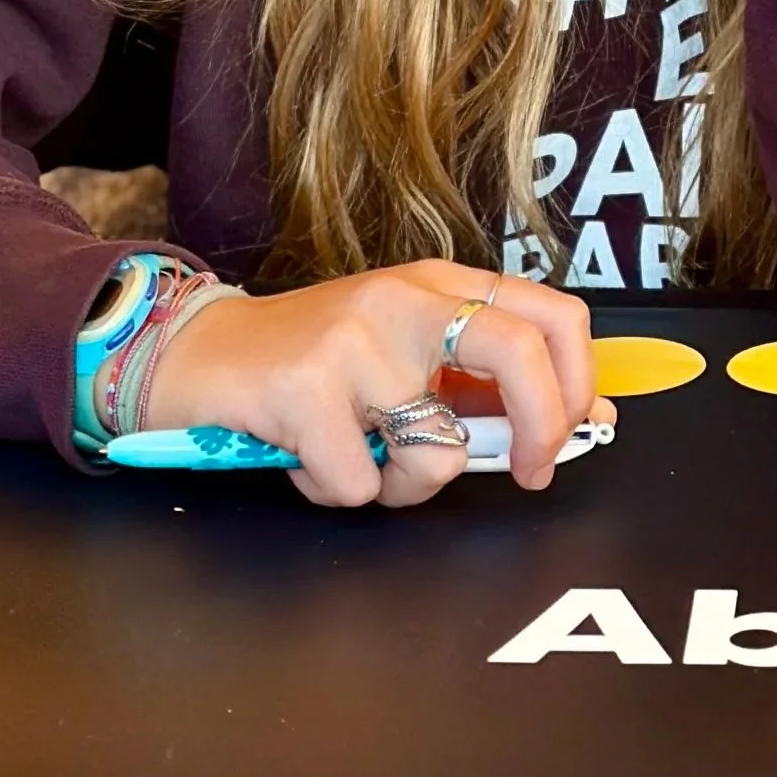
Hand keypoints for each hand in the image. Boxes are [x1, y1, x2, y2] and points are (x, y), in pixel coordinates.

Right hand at [142, 262, 601, 508]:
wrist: (197, 354)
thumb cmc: (311, 366)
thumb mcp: (403, 355)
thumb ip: (480, 384)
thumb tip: (578, 421)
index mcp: (440, 287)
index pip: (552, 315)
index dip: (579, 383)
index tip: (570, 435)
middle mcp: (405, 300)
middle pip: (519, 353)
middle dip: (542, 427)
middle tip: (528, 474)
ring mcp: (354, 340)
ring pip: (436, 451)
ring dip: (403, 485)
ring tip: (357, 457)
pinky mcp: (304, 387)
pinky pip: (358, 483)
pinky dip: (335, 490)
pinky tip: (306, 456)